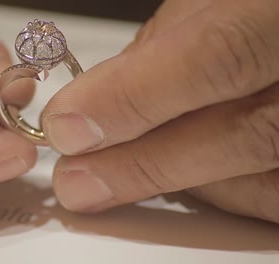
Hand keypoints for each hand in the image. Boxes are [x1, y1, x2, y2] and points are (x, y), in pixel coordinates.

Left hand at [42, 0, 278, 222]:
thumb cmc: (261, 10)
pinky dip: (215, 189)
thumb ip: (170, 43)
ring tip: (115, 173)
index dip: (136, 96)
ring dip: (171, 180)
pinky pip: (268, 195)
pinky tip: (183, 171)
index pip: (220, 55)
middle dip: (142, 164)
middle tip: (77, 180)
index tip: (69, 126)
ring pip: (255, 179)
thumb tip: (106, 96)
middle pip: (242, 134)